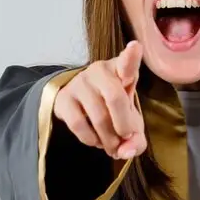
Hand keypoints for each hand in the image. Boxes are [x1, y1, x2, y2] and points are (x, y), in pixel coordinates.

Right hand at [53, 41, 146, 159]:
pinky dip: (90, 139)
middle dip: (124, 125)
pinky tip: (95, 140)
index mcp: (122, 70)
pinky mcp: (64, 97)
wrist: (81, 105)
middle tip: (125, 136)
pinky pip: (79, 124)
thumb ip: (135, 139)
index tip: (135, 47)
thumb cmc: (113, 109)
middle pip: (115, 98)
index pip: (127, 61)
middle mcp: (100, 71)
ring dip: (108, 139)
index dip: (131, 56)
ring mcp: (80, 82)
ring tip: (112, 144)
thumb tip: (126, 152)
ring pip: (98, 117)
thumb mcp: (130, 120)